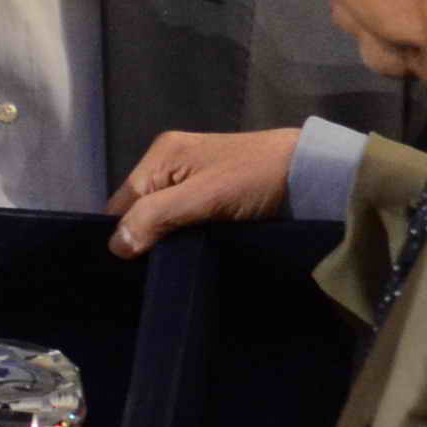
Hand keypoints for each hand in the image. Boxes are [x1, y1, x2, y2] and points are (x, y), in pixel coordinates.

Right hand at [105, 128, 299, 256]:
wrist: (311, 173)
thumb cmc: (254, 180)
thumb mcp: (202, 198)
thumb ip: (156, 217)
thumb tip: (116, 246)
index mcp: (160, 155)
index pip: (120, 204)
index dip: (124, 235)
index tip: (134, 270)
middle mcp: (170, 161)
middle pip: (139, 210)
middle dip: (146, 239)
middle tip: (156, 272)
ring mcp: (191, 176)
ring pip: (161, 217)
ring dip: (167, 240)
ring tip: (175, 266)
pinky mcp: (211, 191)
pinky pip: (183, 217)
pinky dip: (185, 234)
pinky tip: (192, 253)